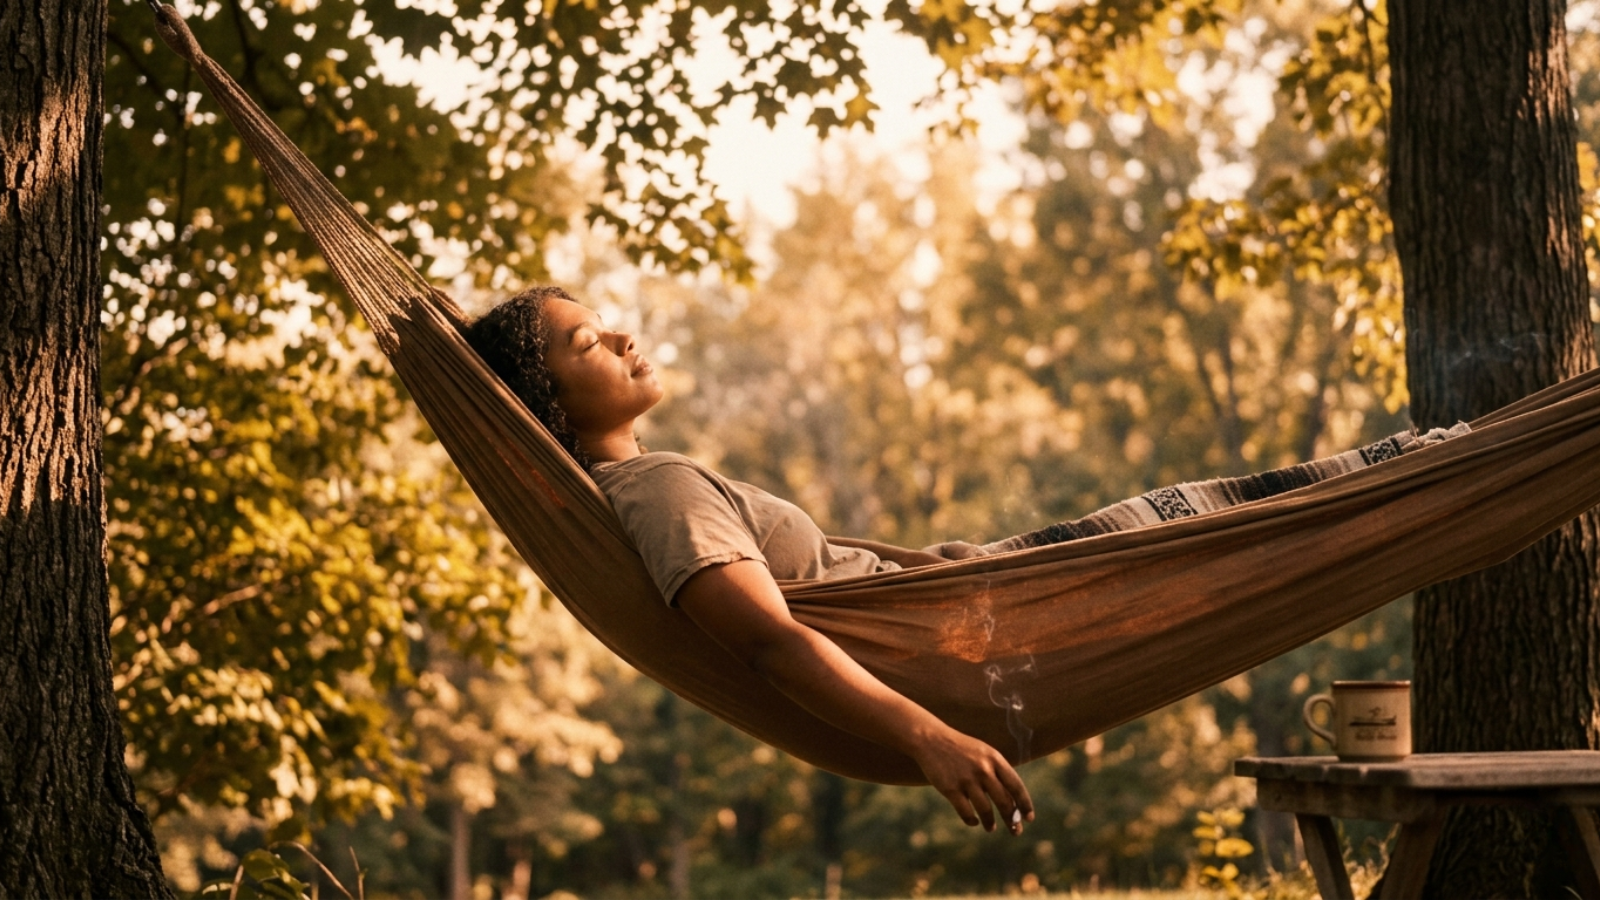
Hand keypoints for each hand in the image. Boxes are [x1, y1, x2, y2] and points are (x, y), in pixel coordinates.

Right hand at [909, 726, 1033, 834]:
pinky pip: (966, 812)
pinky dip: (972, 820)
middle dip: (1012, 819)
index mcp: (994, 759)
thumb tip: (1013, 801)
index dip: (1025, 804)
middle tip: (1016, 831)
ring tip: (991, 828)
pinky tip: (974, 822)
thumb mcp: (984, 753)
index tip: (1029, 818)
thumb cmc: (961, 749)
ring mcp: (966, 779)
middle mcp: (983, 769)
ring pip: (986, 809)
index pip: (1016, 786)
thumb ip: (998, 772)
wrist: (931, 739)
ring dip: (991, 822)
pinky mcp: (950, 788)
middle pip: (1004, 801)